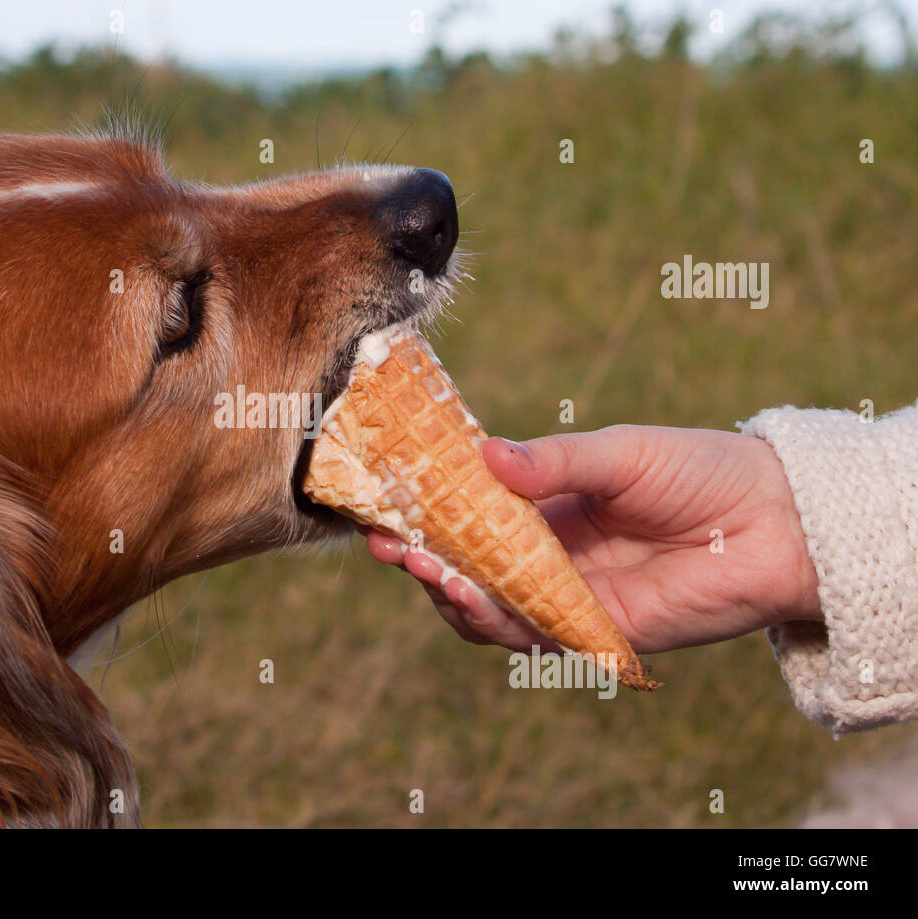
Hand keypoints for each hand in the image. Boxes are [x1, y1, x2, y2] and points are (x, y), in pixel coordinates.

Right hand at [364, 425, 821, 653]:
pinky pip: (530, 637)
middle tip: (389, 542)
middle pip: (466, 566)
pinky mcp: (592, 633)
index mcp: (546, 505)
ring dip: (448, 592)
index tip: (384, 500)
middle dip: (421, 557)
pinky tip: (469, 596)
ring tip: (423, 567)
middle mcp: (547, 554)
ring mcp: (566, 596)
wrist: (778, 523)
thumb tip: (484, 455)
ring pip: (487, 608)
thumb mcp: (620, 453)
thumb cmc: (701, 472)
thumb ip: (555, 461)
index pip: (468, 513)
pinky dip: (492, 621)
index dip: (424, 510)